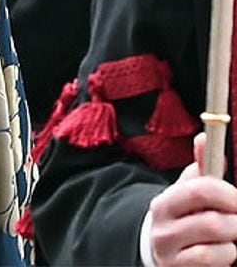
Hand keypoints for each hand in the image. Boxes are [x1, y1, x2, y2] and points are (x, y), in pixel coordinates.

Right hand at [149, 132, 236, 265]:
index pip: (201, 189)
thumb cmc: (185, 219)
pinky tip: (222, 253)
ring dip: (232, 242)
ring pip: (216, 244)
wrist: (163, 253)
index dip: (228, 195)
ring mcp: (168, 248)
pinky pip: (210, 260)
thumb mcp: (188, 193)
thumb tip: (203, 138)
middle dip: (235, 222)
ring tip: (229, 238)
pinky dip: (225, 256)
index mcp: (167, 199)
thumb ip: (201, 168)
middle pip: (212, 221)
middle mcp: (162, 223)